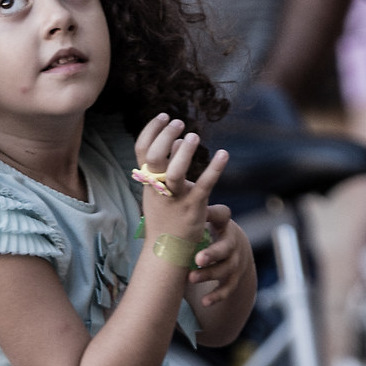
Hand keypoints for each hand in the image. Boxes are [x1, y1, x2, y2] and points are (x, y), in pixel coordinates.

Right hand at [133, 114, 227, 246]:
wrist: (167, 250)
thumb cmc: (165, 217)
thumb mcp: (159, 190)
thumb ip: (167, 166)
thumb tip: (179, 140)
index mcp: (148, 182)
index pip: (142, 150)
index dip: (151, 130)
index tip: (163, 116)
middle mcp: (158, 188)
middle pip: (154, 157)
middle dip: (165, 136)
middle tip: (179, 122)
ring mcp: (176, 198)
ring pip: (175, 172)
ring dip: (184, 152)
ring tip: (193, 136)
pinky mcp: (194, 207)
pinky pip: (205, 185)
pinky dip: (215, 168)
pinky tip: (224, 153)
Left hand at [187, 201, 248, 310]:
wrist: (230, 249)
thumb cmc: (206, 229)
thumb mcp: (201, 218)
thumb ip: (188, 210)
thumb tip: (161, 187)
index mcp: (222, 223)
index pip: (223, 215)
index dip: (213, 214)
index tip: (202, 215)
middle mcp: (231, 242)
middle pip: (226, 248)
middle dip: (212, 254)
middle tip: (197, 259)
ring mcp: (234, 261)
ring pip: (226, 269)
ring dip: (209, 275)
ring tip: (190, 279)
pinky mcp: (233, 277)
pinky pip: (228, 288)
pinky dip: (217, 295)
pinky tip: (204, 302)